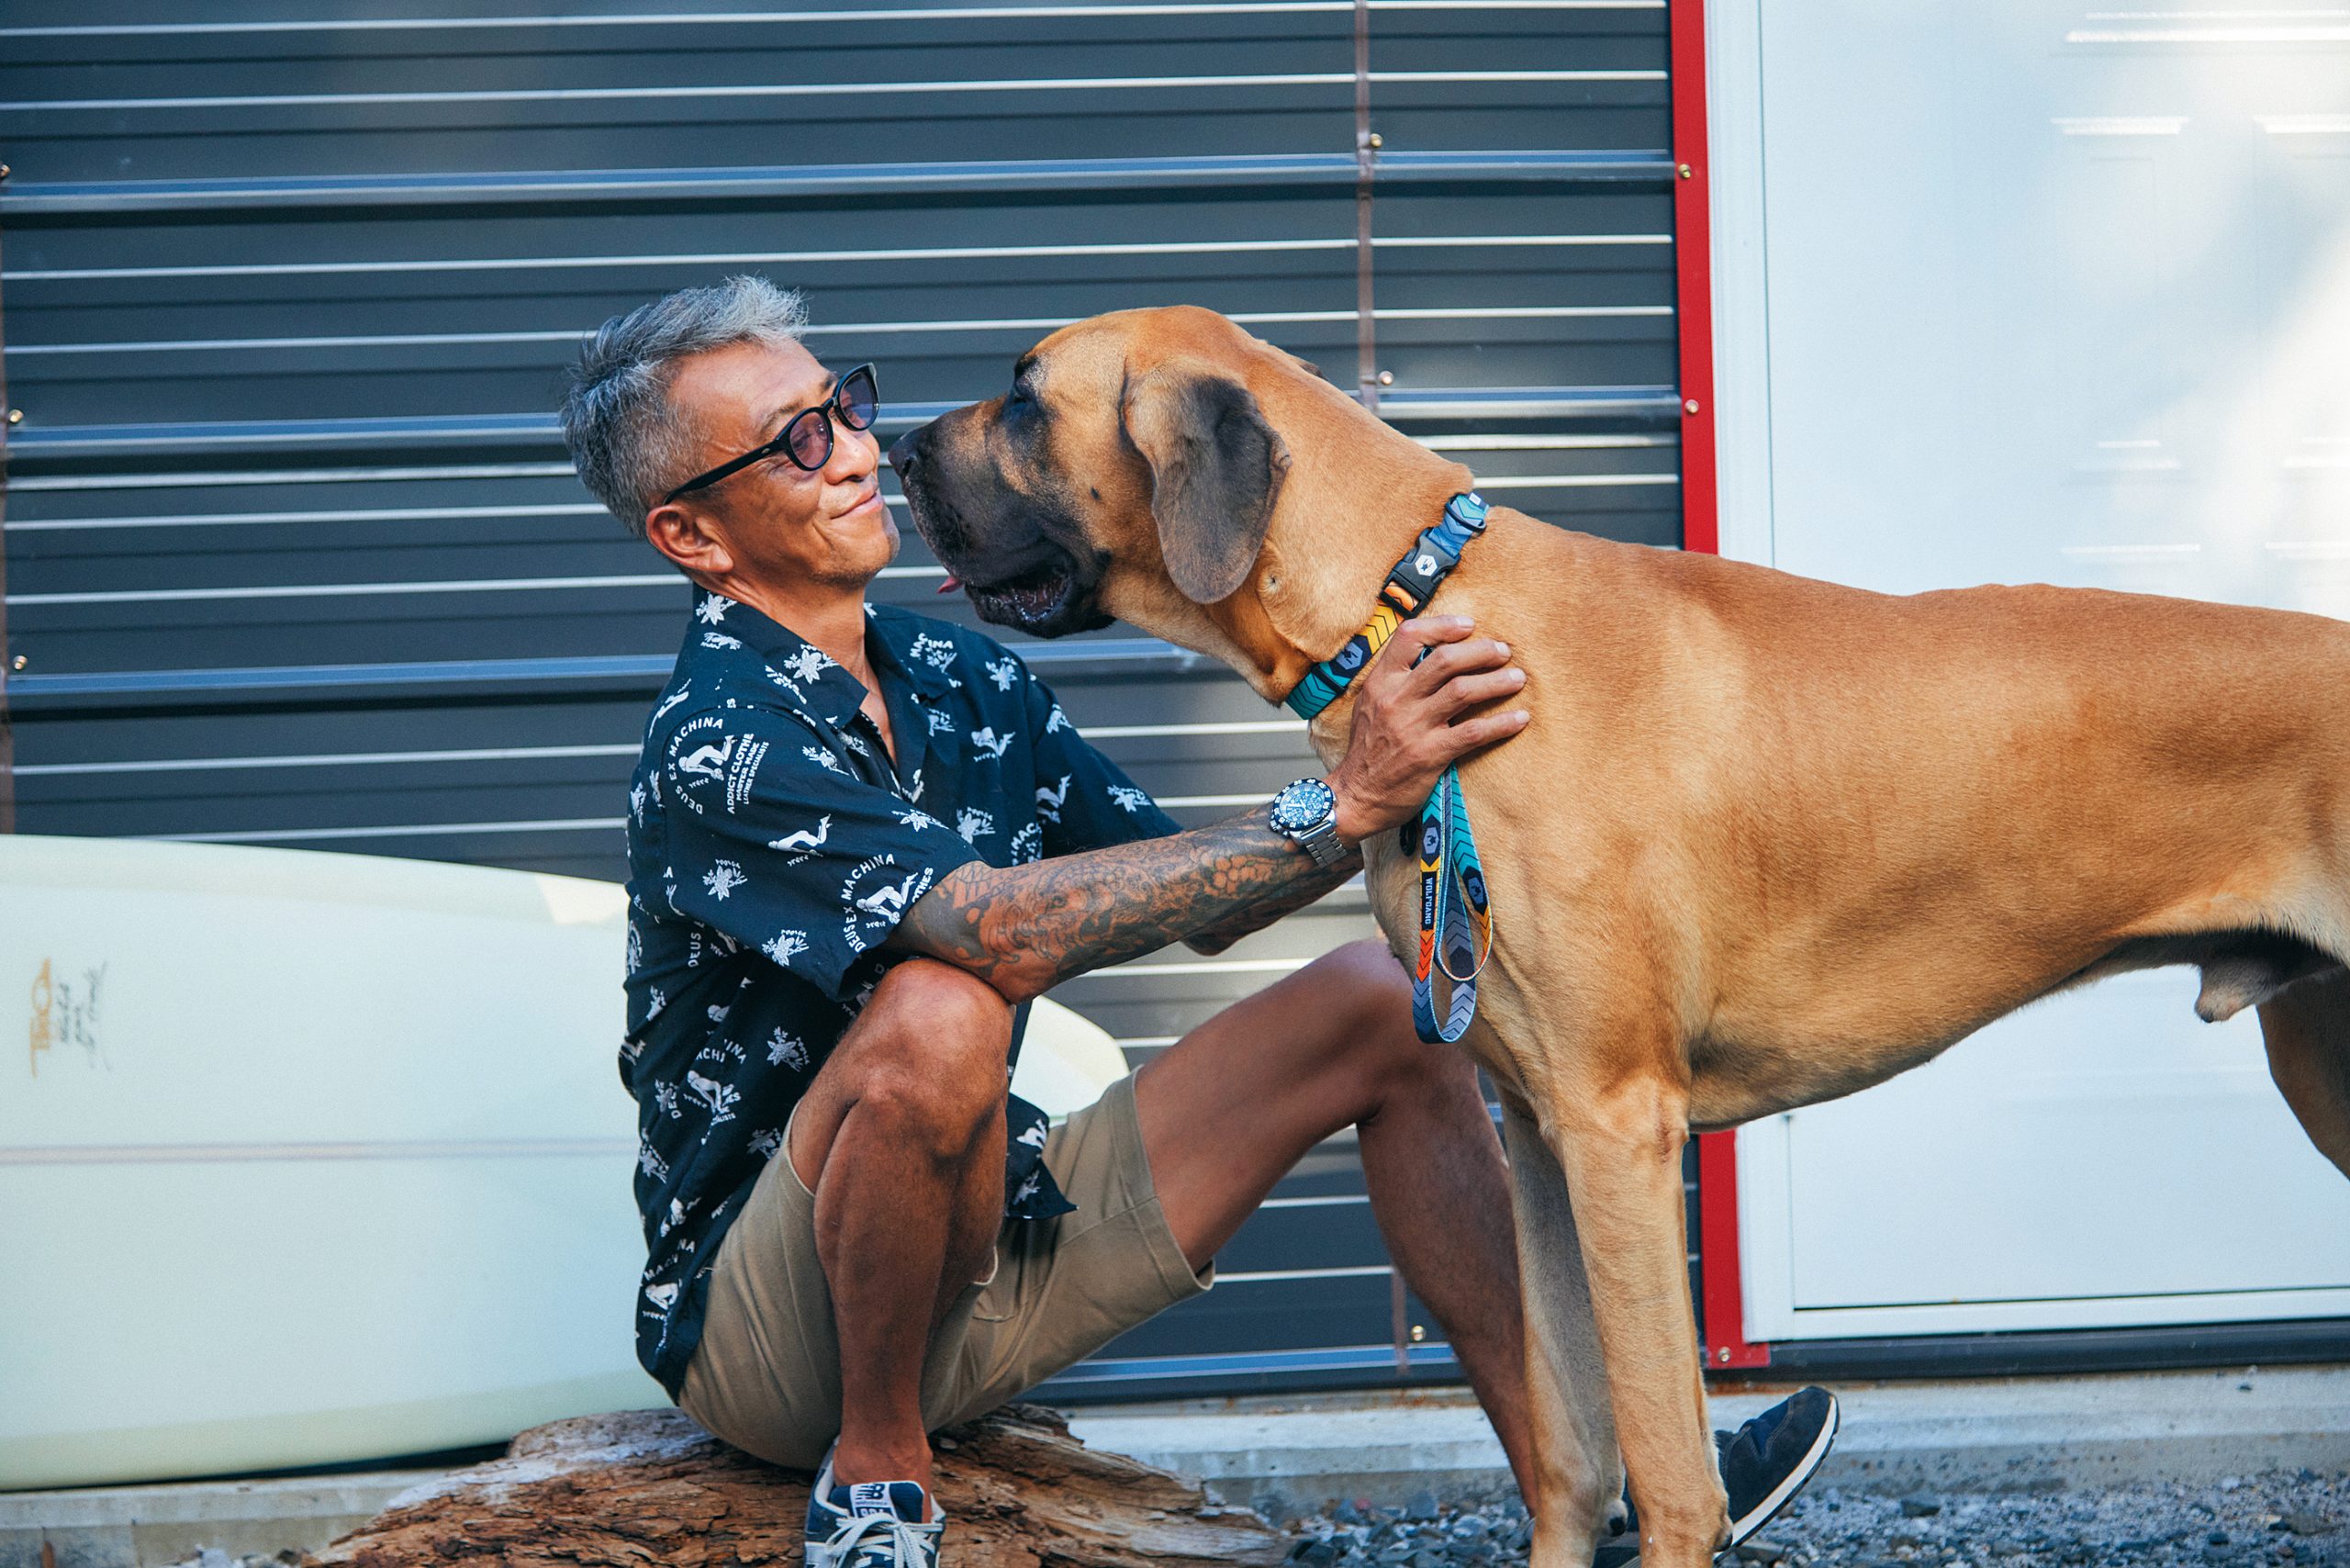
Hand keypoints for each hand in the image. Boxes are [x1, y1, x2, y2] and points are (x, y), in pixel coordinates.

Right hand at [1324, 615, 1528, 844]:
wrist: (1355, 796)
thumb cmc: (1367, 750)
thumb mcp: (1370, 705)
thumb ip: (1396, 680)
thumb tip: (1432, 656)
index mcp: (1381, 682)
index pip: (1410, 637)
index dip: (1443, 626)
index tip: (1468, 626)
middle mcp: (1396, 699)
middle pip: (1446, 660)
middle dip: (1482, 651)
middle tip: (1503, 652)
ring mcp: (1413, 727)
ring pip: (1463, 691)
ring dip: (1497, 682)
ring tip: (1517, 679)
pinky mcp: (1430, 754)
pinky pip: (1474, 732)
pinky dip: (1501, 723)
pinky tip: (1520, 718)